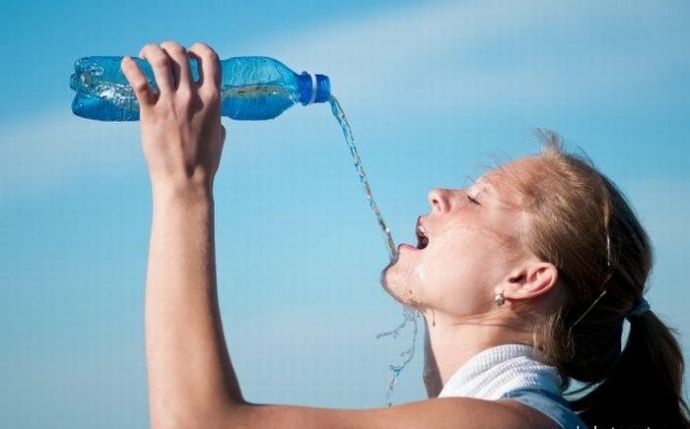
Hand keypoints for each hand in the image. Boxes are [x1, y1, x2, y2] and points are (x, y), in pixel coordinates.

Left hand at [121, 41, 225, 195]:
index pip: (210, 59)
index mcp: (213, 100)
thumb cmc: (204, 164)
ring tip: (143, 55)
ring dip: (150, 51)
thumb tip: (216, 118)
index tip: (191, 54)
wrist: (185, 182)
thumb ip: (216, 121)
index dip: (200, 49)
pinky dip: (130, 67)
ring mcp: (171, 103)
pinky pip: (138, 80)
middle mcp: (192, 97)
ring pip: (159, 60)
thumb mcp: (218, 138)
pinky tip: (127, 64)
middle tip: (161, 56)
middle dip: (170, 48)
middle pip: (180, 54)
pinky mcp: (150, 113)